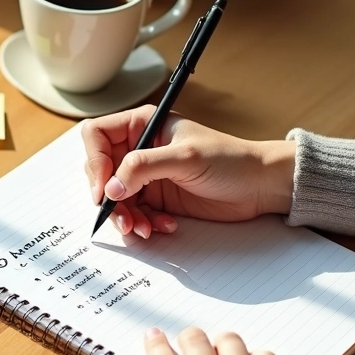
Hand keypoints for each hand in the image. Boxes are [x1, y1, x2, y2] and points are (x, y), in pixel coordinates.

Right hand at [82, 105, 296, 237]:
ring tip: (144, 229)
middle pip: (101, 172)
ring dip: (126, 217)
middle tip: (124, 218)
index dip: (94, 162)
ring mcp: (148, 176)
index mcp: (142, 125)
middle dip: (109, 198)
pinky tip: (164, 226)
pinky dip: (143, 224)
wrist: (259, 186)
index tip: (104, 189)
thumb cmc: (229, 160)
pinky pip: (135, 213)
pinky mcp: (158, 198)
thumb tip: (111, 187)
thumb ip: (143, 167)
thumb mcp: (184, 158)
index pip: (97, 137)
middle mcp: (140, 149)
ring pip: (116, 198)